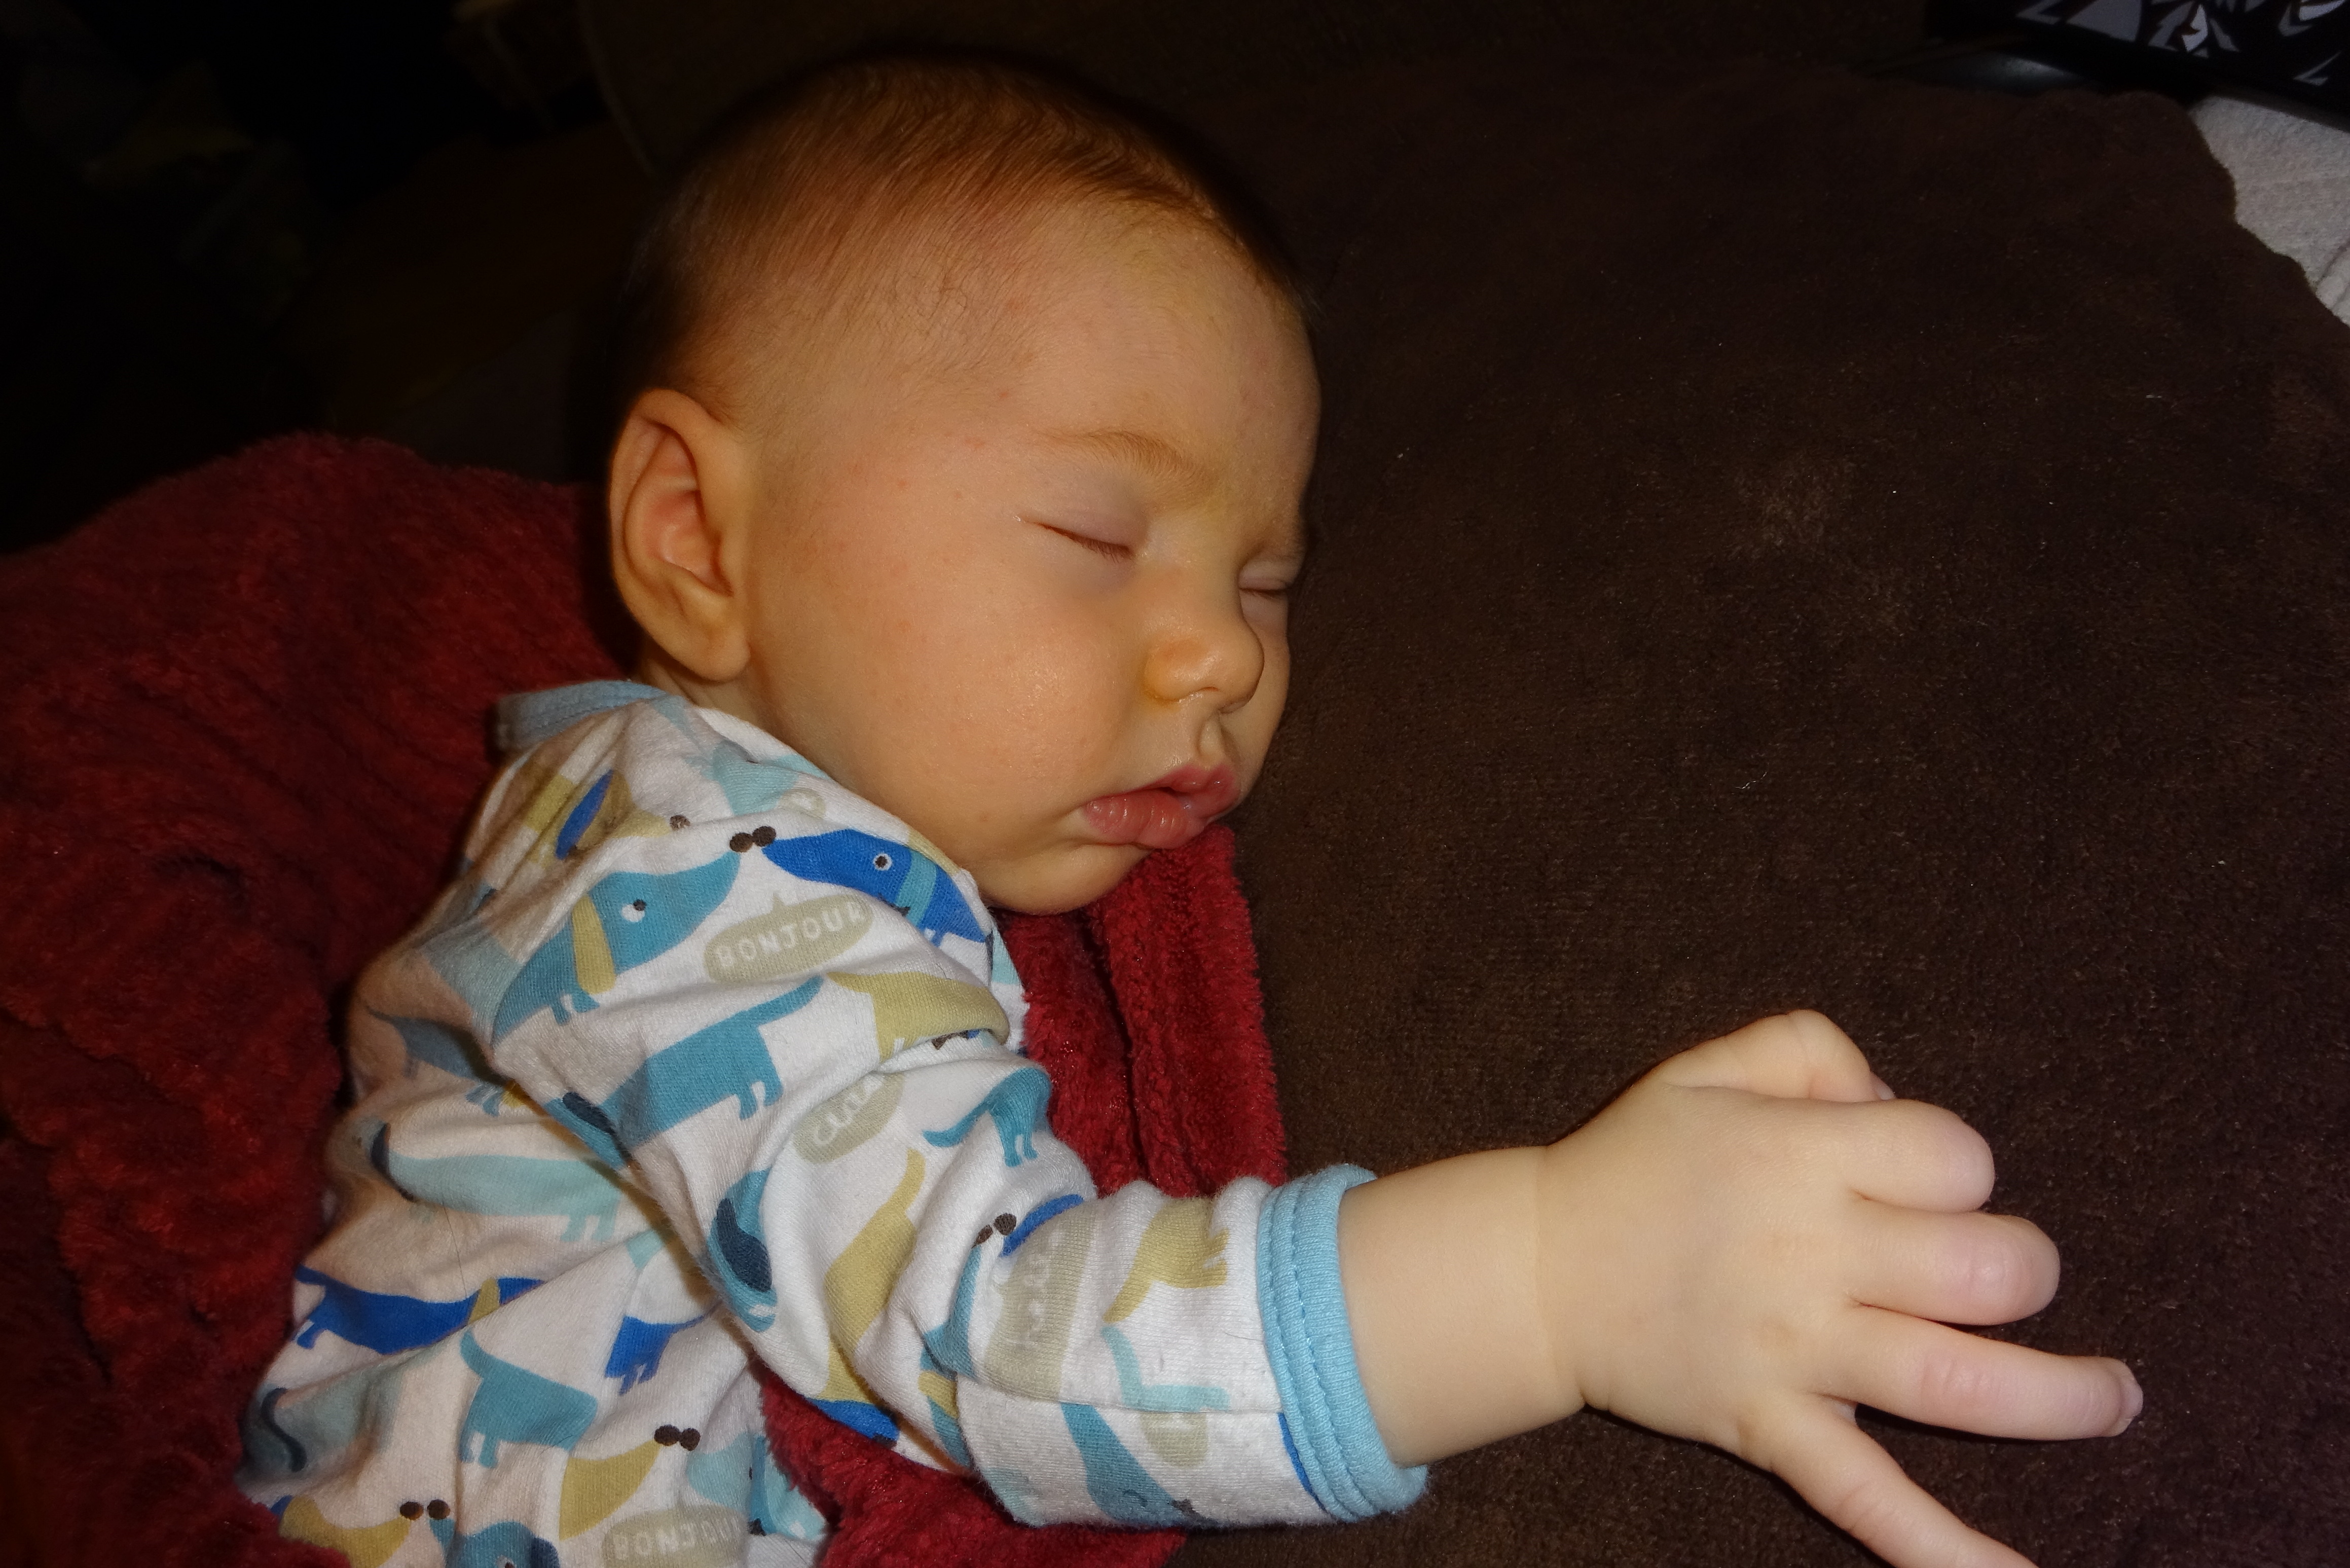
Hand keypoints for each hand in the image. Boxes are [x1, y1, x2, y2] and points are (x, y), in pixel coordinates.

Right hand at [1337, 1012, 2140, 1567]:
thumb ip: (1813, 1046)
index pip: (1954, 1156)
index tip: (1925, 1178)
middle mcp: (1809, 1253)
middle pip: (1984, 1270)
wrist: (1532, 1268)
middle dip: (2023, 1268)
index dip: (1959, 1164)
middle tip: (2008, 1276)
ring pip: (1959, 1386)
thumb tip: (1891, 1102)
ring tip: (2112, 1398)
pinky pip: (1864, 1497)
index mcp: (1799, 1156)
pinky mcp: (1766, 1426)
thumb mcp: (1709, 1065)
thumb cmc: (1634, 1161)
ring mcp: (1792, 1351)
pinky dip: (1941, 1548)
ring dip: (2061, 1399)